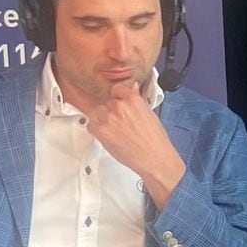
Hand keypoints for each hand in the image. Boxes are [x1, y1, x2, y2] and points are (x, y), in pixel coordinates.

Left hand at [84, 82, 186, 206]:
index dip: (117, 95)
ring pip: (97, 111)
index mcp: (133, 100)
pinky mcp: (100, 130)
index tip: (117, 99)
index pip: (117, 88)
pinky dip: (97, 129)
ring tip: (116, 129)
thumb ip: (137, 100)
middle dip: (111, 109)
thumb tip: (132, 88)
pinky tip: (110, 134)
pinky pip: (91, 124)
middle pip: (106, 101)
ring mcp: (108, 118)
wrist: (154, 158)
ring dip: (103, 118)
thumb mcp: (150, 114)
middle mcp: (119, 106)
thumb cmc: (155, 141)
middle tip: (121, 121)